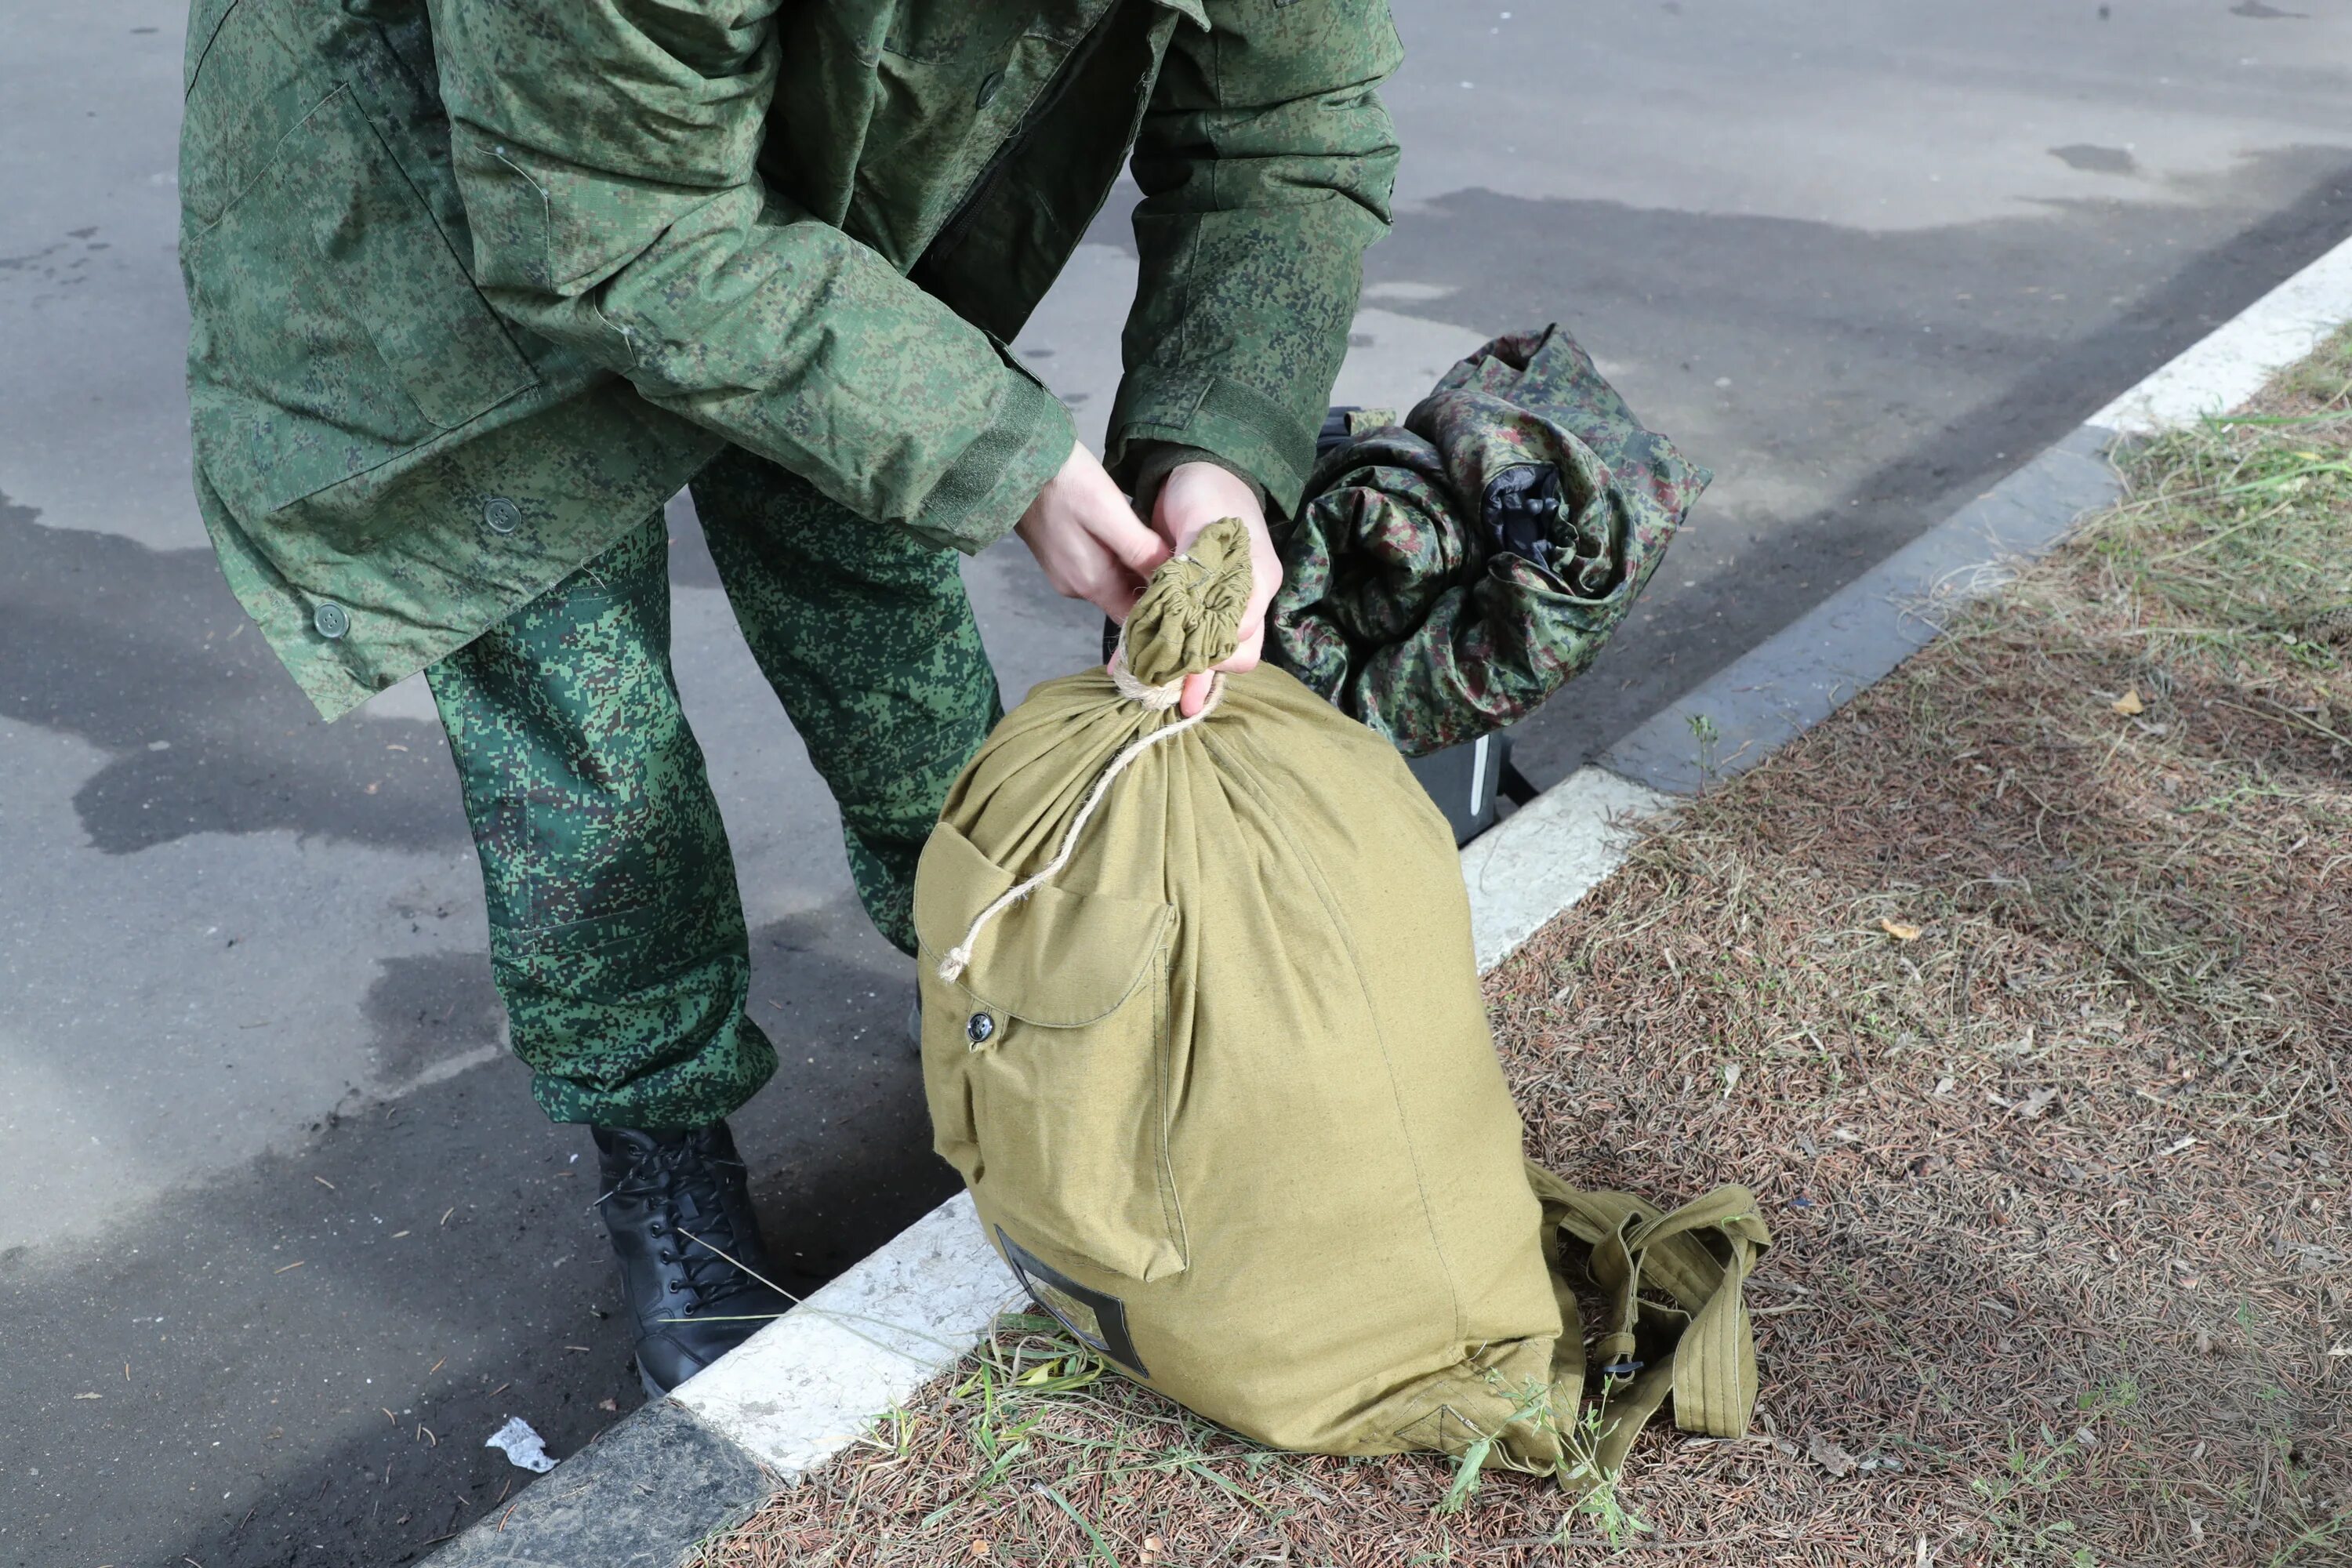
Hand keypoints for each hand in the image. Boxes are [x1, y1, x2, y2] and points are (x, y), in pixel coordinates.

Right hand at [1015, 443, 1171, 622]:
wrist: (1016, 458)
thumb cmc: (1066, 481)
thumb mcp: (1108, 512)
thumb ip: (1138, 549)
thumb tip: (1171, 578)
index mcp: (1091, 583)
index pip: (1132, 615)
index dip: (1160, 604)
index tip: (1186, 587)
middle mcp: (1076, 586)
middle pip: (1124, 598)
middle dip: (1151, 583)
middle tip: (1183, 562)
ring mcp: (1065, 571)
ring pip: (1113, 581)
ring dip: (1136, 567)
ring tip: (1163, 546)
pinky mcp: (1060, 555)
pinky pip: (1098, 565)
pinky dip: (1117, 556)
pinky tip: (1131, 534)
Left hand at [1152, 461, 1282, 715]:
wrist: (1199, 473)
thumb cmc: (1206, 491)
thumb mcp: (1200, 520)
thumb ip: (1194, 562)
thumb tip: (1182, 605)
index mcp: (1257, 578)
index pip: (1241, 633)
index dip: (1208, 646)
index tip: (1171, 647)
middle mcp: (1250, 599)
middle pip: (1237, 654)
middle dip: (1200, 671)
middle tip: (1162, 680)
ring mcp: (1228, 604)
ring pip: (1215, 654)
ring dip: (1185, 672)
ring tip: (1151, 685)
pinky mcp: (1204, 605)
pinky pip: (1193, 638)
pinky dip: (1171, 653)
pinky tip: (1137, 662)